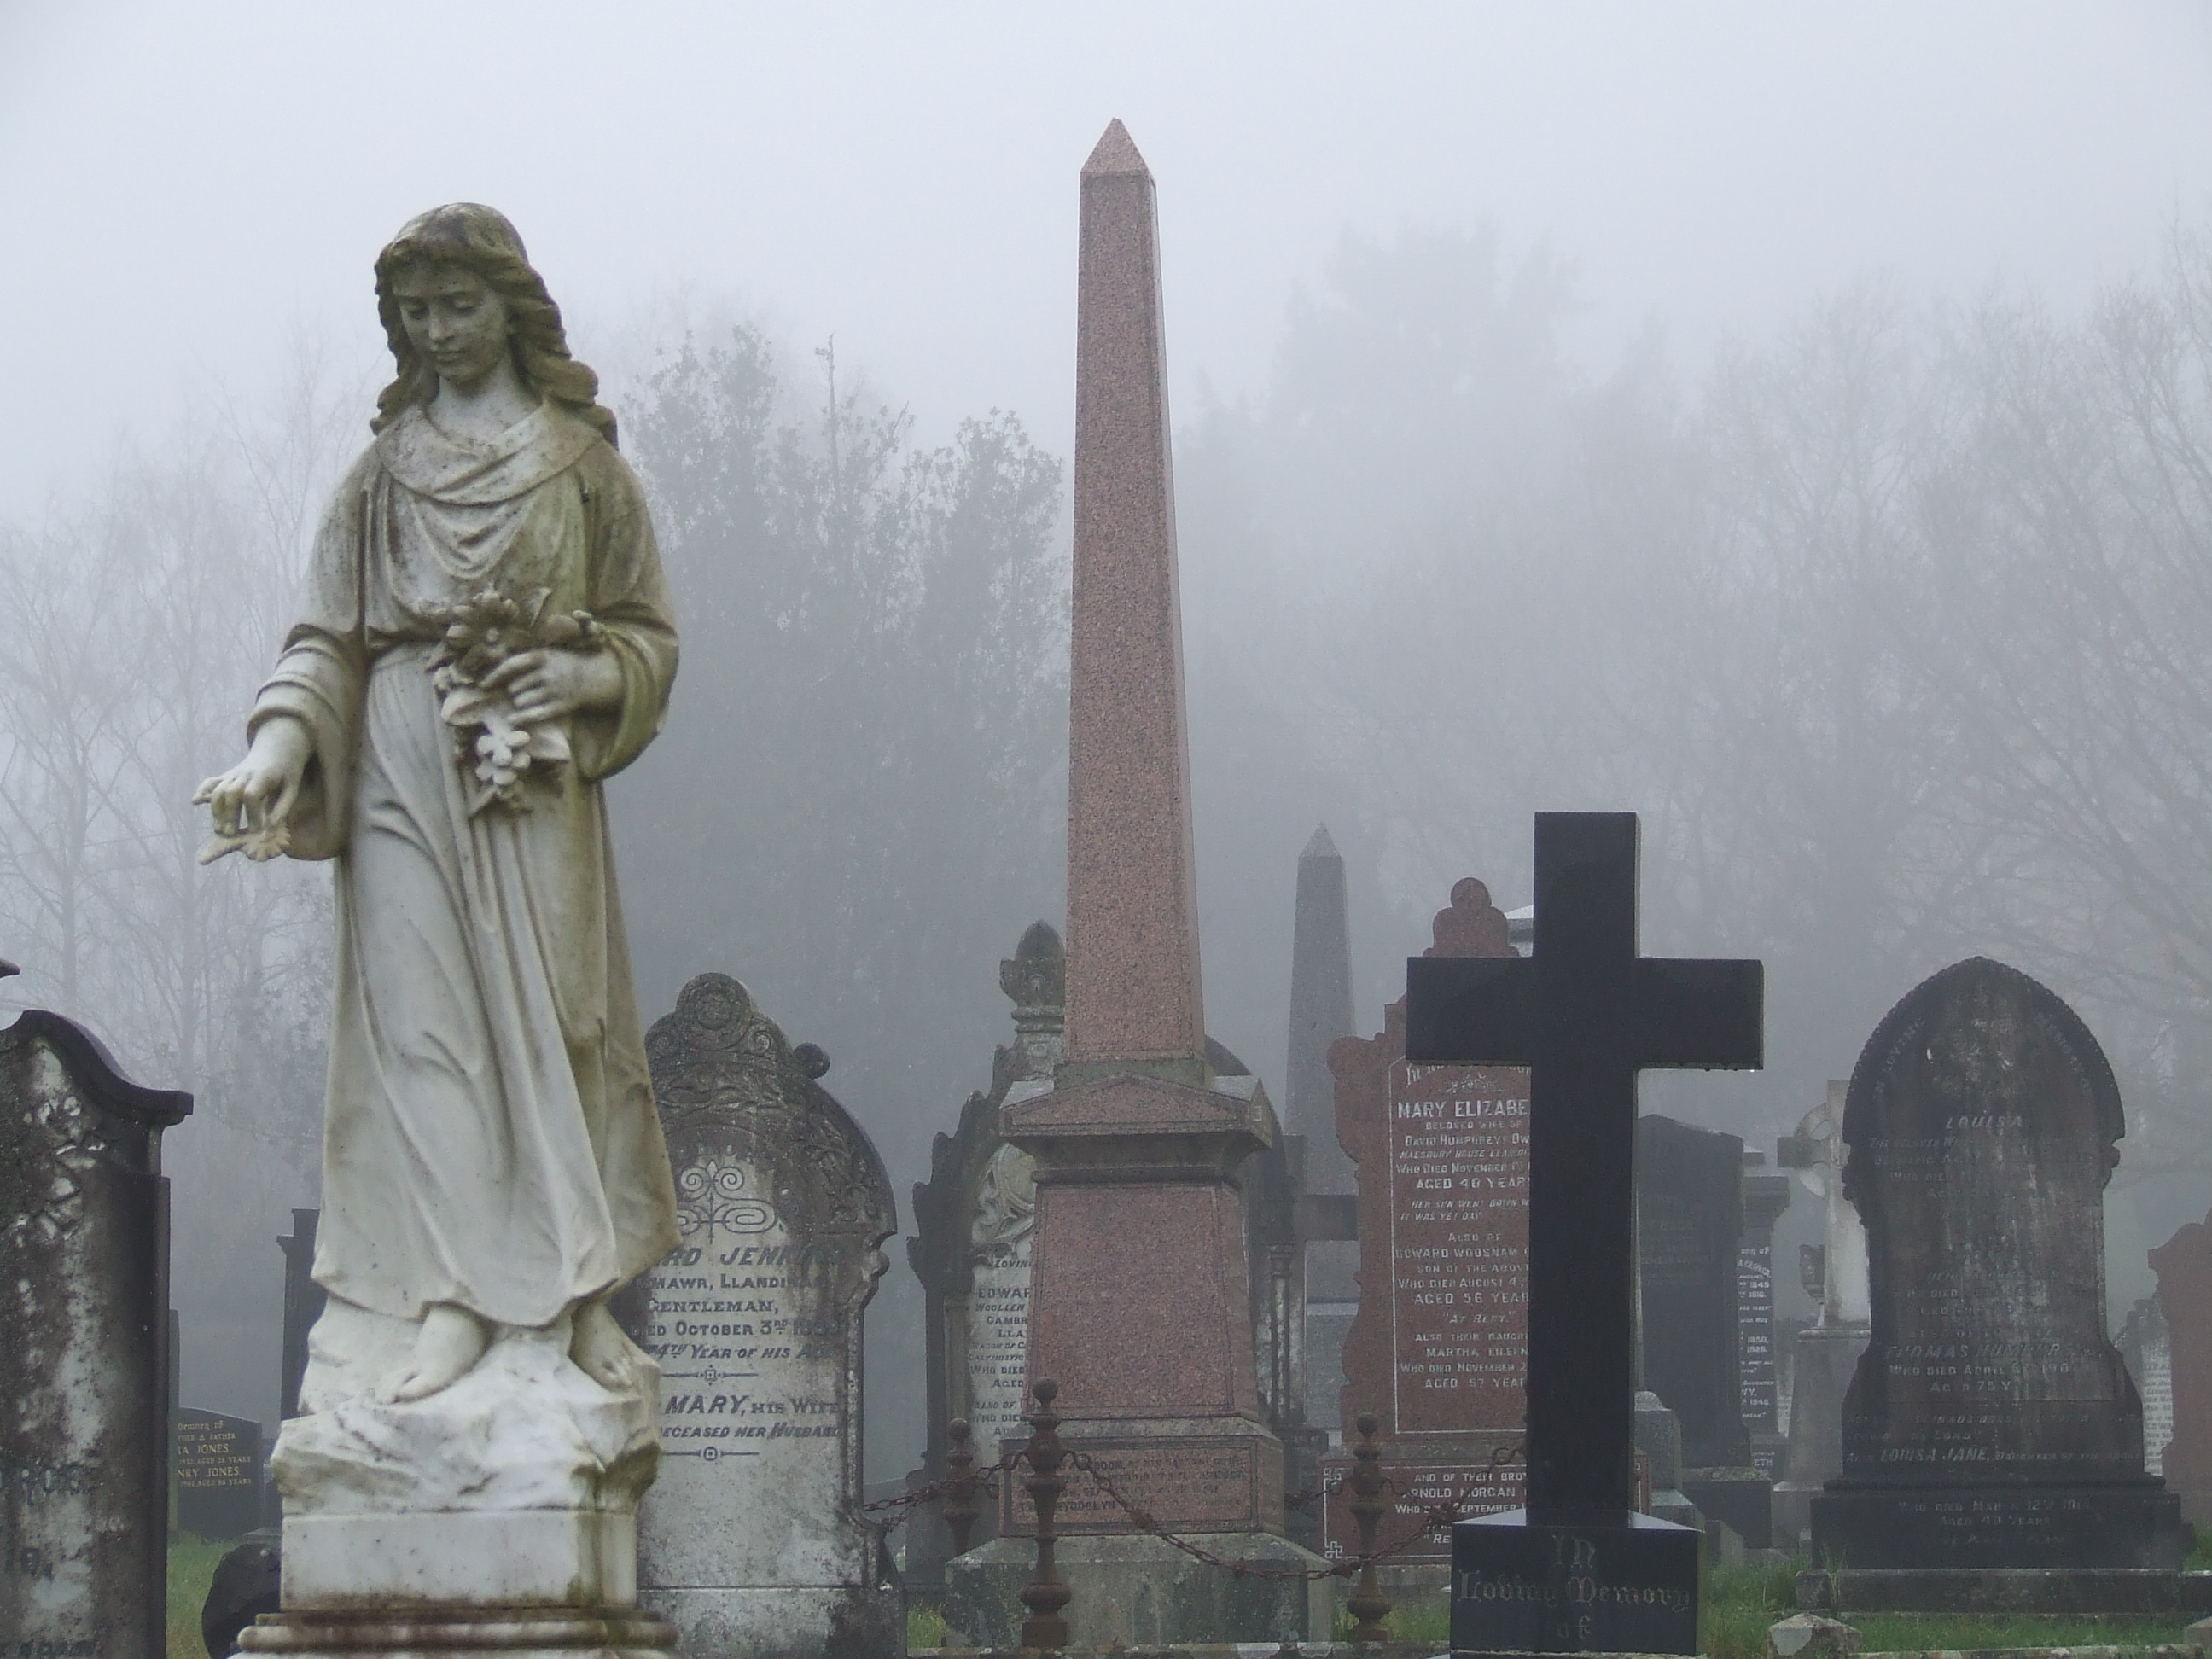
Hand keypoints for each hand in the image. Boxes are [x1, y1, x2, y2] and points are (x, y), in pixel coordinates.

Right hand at [194, 715, 312, 838]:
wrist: (277, 747)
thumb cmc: (287, 771)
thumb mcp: (292, 787)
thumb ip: (282, 806)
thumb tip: (270, 826)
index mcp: (263, 776)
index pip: (251, 794)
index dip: (252, 813)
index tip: (257, 829)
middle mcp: (244, 774)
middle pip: (231, 793)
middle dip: (229, 815)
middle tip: (231, 834)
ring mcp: (233, 773)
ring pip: (219, 790)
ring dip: (216, 810)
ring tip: (219, 829)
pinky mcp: (227, 775)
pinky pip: (211, 781)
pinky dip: (202, 790)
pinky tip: (195, 802)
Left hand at [480, 647, 622, 723]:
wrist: (596, 677)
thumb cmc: (565, 665)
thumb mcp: (549, 654)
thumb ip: (526, 660)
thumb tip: (496, 670)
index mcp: (543, 656)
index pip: (511, 665)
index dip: (494, 676)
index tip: (483, 685)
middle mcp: (548, 673)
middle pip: (515, 687)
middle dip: (512, 691)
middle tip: (516, 692)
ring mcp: (555, 690)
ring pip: (522, 701)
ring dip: (519, 703)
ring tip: (526, 699)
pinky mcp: (561, 706)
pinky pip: (535, 714)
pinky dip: (521, 718)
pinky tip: (512, 719)